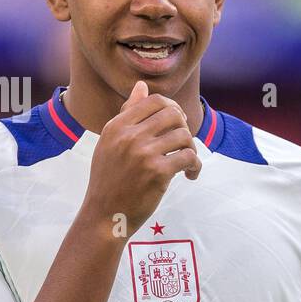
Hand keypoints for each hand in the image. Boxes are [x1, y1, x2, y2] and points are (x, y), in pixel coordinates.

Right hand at [81, 80, 201, 234]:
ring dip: (191, 149)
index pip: (154, 101)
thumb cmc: (109, 179)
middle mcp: (129, 136)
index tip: (177, 124)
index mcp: (117, 126)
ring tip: (187, 162)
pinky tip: (189, 176)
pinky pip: (189, 158)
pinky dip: (195, 167)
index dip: (172, 108)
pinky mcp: (158, 172)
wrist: (105, 215)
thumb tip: (141, 86)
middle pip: (173, 114)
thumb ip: (127, 113)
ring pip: (184, 136)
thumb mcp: (110, 142)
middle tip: (183, 143)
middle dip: (184, 127)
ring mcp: (143, 153)